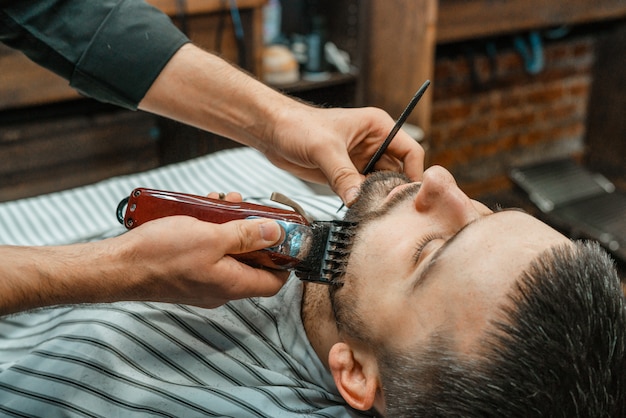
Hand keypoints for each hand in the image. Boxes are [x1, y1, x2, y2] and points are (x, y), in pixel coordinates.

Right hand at [109, 213, 287, 307]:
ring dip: (231, 228)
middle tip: (252, 211)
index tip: (287, 237)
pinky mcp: (187, 274)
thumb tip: (276, 233)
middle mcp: (220, 289)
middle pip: (252, 263)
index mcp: (232, 285)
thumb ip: (246, 235)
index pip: (274, 282)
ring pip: (229, 254)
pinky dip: (211, 233)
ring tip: (225, 204)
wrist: (117, 267)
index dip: (285, 261)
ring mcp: (203, 282)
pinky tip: (203, 212)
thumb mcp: (211, 237)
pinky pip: (209, 253)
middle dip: (254, 233)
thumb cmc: (159, 255)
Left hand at [264, 106, 424, 204]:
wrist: (273, 132)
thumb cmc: (298, 125)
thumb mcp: (324, 149)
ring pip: (381, 185)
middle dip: (395, 190)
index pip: (411, 152)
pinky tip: (359, 212)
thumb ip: (343, 175)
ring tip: (374, 212)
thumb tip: (358, 200)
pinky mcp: (347, 175)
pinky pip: (362, 192)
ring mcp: (361, 160)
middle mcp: (374, 143)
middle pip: (399, 172)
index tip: (409, 196)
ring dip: (378, 198)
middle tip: (390, 209)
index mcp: (379, 126)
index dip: (414, 174)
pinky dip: (362, 202)